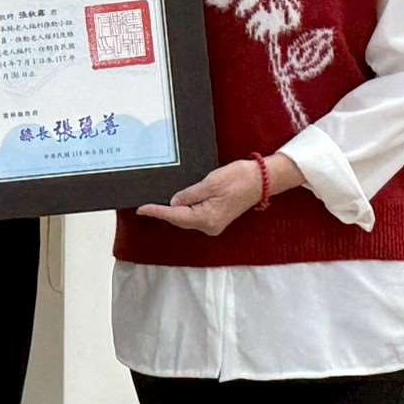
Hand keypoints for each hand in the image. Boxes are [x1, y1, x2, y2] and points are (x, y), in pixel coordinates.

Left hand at [136, 160, 270, 236]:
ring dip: (173, 210)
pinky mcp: (217, 218)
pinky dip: (184, 209)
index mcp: (207, 218)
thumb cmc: (239, 178)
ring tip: (156, 203)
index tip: (141, 209)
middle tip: (144, 205)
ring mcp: (214, 224)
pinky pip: (195, 215)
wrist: (262, 179)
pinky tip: (176, 202)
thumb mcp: (211, 182)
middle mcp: (209, 226)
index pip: (175, 215)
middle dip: (163, 211)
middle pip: (180, 219)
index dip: (157, 211)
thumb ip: (190, 194)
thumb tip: (173, 202)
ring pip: (187, 217)